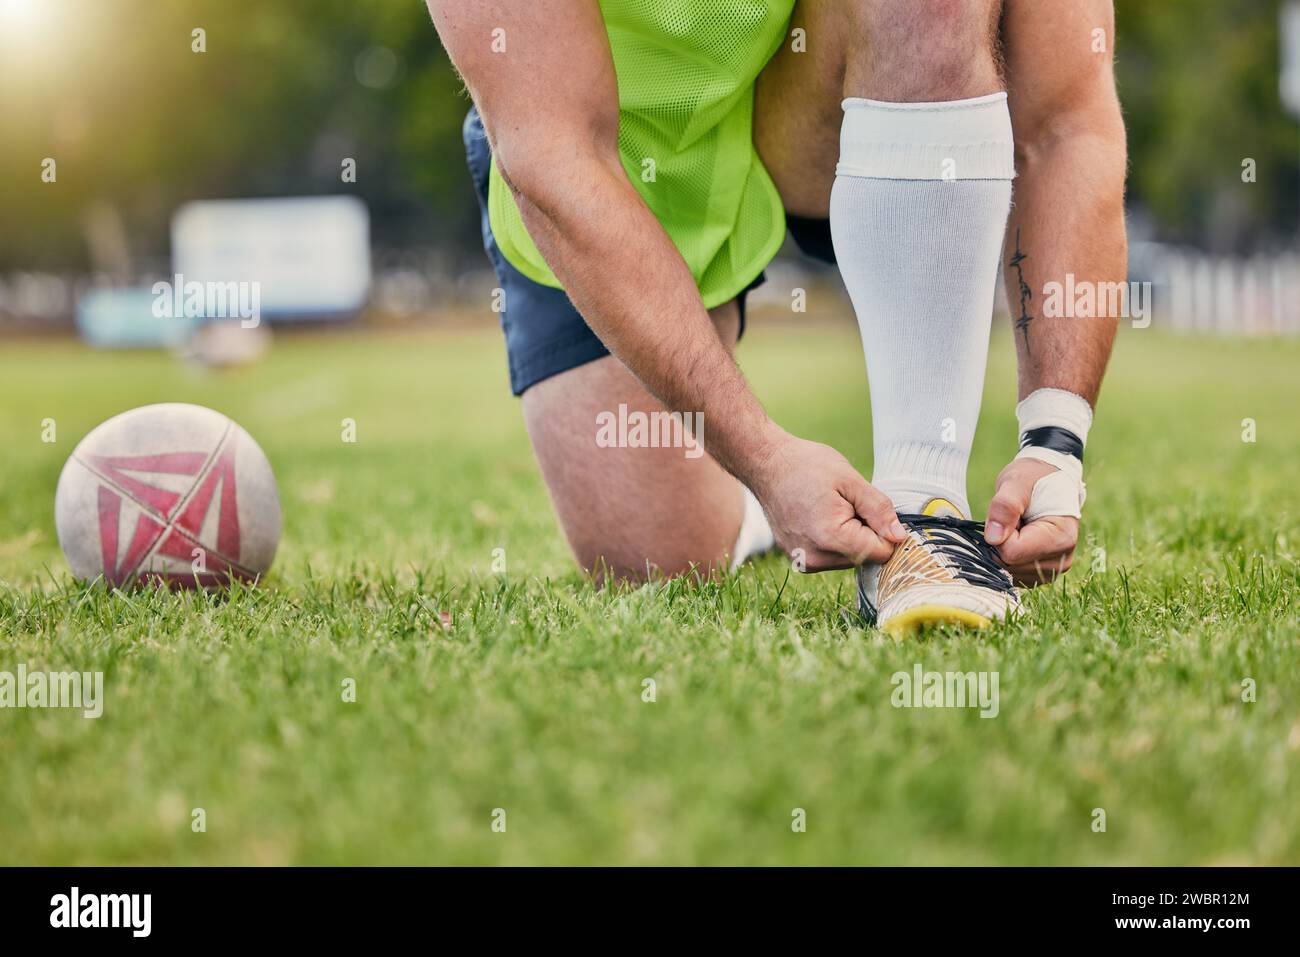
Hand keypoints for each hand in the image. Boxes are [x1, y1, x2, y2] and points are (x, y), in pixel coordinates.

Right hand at [750, 432, 906, 571]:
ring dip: (850, 537)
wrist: (765, 464)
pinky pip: (832, 556)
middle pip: (865, 557)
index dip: (885, 531)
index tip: (871, 508)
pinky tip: (820, 516)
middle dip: (865, 532)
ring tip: (831, 508)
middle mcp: (814, 557)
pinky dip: (835, 540)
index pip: (880, 553)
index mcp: (830, 538)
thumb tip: (900, 537)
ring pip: (850, 558)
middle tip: (846, 503)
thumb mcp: (850, 480)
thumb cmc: (806, 466)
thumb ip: (879, 510)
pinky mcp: (799, 559)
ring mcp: (804, 561)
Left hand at [984, 458, 1078, 585]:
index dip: (1002, 532)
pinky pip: (1010, 573)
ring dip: (1003, 548)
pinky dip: (1006, 556)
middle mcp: (1061, 560)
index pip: (1012, 552)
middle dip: (1002, 540)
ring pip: (1007, 570)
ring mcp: (1051, 570)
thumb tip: (993, 539)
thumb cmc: (1033, 478)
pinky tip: (1019, 537)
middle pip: (1009, 564)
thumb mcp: (1016, 482)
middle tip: (1016, 519)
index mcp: (1061, 538)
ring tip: (1019, 526)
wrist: (1049, 481)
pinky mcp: (1040, 574)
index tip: (1012, 515)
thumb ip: (1005, 506)